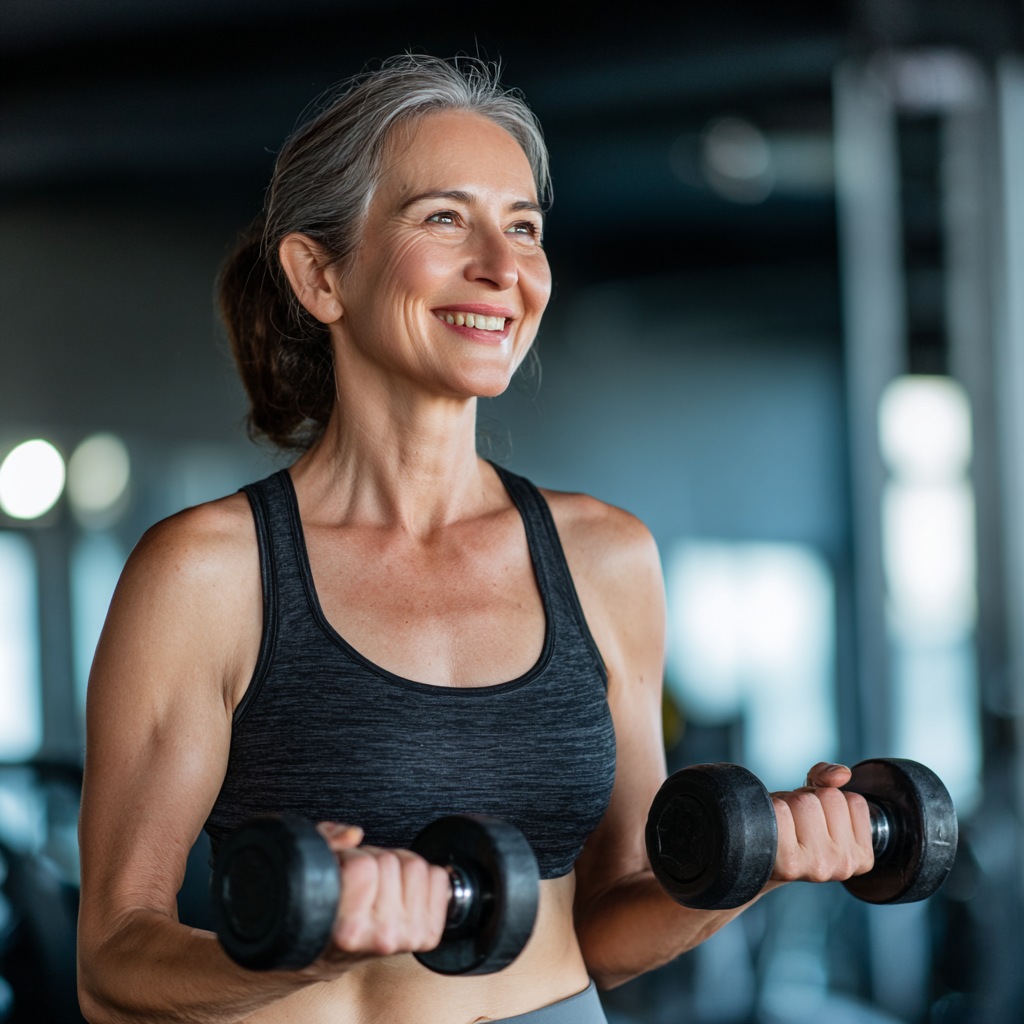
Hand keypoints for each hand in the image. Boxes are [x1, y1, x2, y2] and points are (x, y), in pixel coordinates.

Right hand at [311, 822, 450, 965]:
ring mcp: (408, 936)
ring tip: (378, 886)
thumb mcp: (313, 873)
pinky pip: (438, 877)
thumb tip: (354, 834)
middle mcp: (382, 937)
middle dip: (371, 861)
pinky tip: (399, 891)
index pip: (362, 865)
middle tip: (359, 882)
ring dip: (396, 867)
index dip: (348, 857)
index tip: (340, 872)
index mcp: (349, 929)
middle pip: (389, 861)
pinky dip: (420, 876)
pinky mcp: (428, 933)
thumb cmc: (323, 913)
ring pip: (415, 865)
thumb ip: (325, 844)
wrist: (330, 954)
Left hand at [770, 763, 874, 884]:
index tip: (815, 819)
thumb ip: (828, 779)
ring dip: (787, 802)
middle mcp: (845, 865)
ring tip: (781, 824)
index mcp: (862, 855)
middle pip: (828, 797)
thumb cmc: (790, 827)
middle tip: (793, 820)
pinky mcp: (790, 864)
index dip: (827, 798)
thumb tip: (842, 774)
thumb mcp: (814, 800)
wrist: (757, 856)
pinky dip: (769, 808)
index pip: (852, 800)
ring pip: (804, 801)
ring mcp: (820, 866)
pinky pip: (780, 811)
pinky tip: (768, 828)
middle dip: (806, 797)